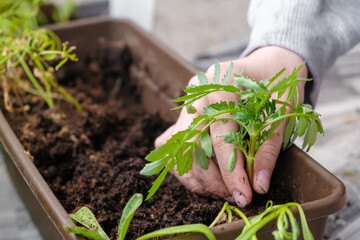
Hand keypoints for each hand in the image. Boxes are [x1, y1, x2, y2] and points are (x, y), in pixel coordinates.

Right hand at [156, 46, 306, 206]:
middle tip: (233, 196)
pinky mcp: (184, 112)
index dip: (231, 174)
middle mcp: (197, 93)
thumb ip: (267, 150)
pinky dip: (184, 163)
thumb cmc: (277, 86)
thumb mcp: (280, 115)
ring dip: (197, 176)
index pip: (219, 139)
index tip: (244, 197)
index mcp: (221, 86)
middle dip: (211, 180)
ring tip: (222, 189)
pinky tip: (206, 173)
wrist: (268, 64)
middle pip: (191, 146)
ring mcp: (187, 102)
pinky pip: (173, 144)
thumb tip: (258, 186)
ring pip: (178, 149)